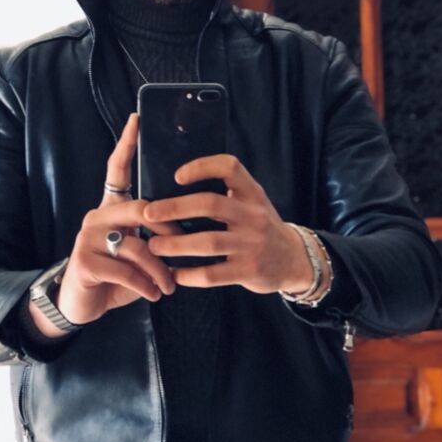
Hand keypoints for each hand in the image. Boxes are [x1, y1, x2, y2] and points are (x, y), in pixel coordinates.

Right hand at [49, 114, 175, 328]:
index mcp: (111, 209)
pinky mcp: (84, 262)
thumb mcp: (137, 254)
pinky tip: (154, 295)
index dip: (126, 145)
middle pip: (140, 208)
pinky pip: (126, 270)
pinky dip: (146, 285)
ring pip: (138, 245)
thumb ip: (153, 237)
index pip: (116, 170)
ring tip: (169, 286)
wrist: (82, 305)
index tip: (137, 119)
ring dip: (160, 270)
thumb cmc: (117, 277)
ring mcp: (87, 238)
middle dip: (169, 230)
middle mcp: (97, 217)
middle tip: (183, 249)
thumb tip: (188, 230)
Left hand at [143, 154, 315, 292]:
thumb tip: (174, 186)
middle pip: (210, 204)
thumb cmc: (261, 227)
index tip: (177, 176)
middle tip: (147, 213)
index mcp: (252, 192)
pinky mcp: (248, 271)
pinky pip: (212, 274)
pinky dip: (189, 275)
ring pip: (207, 242)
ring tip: (154, 245)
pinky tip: (173, 273)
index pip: (229, 167)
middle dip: (174, 208)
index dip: (202, 167)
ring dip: (175, 244)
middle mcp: (253, 215)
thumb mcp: (253, 202)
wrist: (294, 260)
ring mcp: (252, 244)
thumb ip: (225, 192)